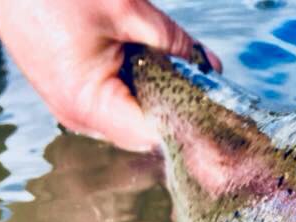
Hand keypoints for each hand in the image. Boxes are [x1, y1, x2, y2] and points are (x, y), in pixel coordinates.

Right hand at [0, 0, 220, 151]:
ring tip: (194, 91)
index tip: (226, 134)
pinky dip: (141, 92)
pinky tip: (161, 75)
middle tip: (222, 116)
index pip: (154, 135)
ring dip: (162, 104)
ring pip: (132, 119)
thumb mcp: (125, 9)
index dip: (191, 135)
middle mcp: (77, 115)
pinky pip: (114, 104)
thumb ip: (173, 42)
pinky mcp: (69, 91)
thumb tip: (210, 66)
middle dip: (182, 121)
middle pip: (145, 133)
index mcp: (88, 103)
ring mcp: (70, 106)